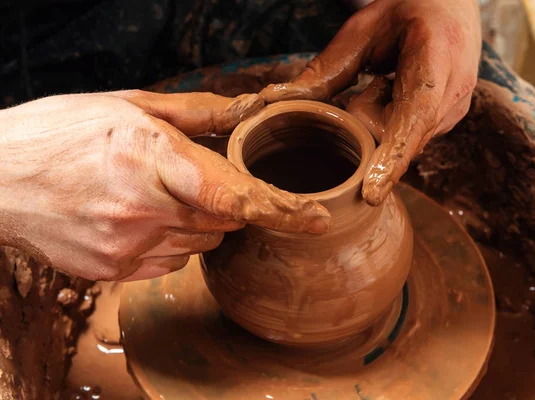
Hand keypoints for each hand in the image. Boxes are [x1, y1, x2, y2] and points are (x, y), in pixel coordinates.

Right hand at [0, 90, 329, 280]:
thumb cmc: (57, 133)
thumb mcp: (126, 105)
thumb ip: (194, 114)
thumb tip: (244, 112)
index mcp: (149, 157)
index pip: (231, 195)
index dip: (279, 209)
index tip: (315, 219)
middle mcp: (141, 208)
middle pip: (224, 221)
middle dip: (227, 203)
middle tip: (195, 179)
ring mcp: (125, 246)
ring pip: (200, 243)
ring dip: (197, 222)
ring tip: (156, 195)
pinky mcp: (112, 271)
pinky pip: (170, 261)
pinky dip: (171, 241)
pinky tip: (139, 218)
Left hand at [260, 0, 480, 204]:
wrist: (451, 8)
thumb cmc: (405, 11)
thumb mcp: (362, 29)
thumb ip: (326, 68)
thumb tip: (277, 99)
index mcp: (436, 57)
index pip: (414, 116)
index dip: (392, 156)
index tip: (370, 193)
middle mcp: (453, 92)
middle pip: (398, 136)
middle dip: (370, 121)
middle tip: (373, 83)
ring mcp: (453, 111)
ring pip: (401, 142)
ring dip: (382, 120)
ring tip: (389, 83)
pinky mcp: (448, 122)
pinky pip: (407, 140)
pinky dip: (392, 122)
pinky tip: (397, 94)